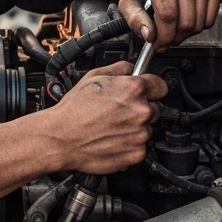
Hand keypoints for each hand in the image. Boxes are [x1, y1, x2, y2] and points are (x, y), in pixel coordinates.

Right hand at [38, 61, 166, 174]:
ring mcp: (140, 134)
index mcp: (134, 90)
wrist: (61, 138)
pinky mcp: (137, 154)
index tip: (147, 92)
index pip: (161, 86)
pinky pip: (140, 147)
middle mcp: (141, 111)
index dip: (152, 88)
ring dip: (134, 128)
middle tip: (118, 112)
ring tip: (111, 127)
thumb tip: (130, 68)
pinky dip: (129, 145)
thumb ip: (119, 69)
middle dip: (140, 109)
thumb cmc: (73, 110)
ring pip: (146, 129)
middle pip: (154, 108)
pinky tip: (111, 139)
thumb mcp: (93, 77)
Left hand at [118, 0, 220, 52]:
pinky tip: (186, 20)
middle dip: (175, 38)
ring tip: (174, 29)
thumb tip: (150, 36)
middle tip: (166, 39)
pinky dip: (199, 26)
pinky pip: (212, 17)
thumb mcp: (128, 1)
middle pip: (186, 21)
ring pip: (199, 22)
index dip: (164, 36)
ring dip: (186, 34)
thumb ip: (135, 20)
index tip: (158, 45)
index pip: (168, 15)